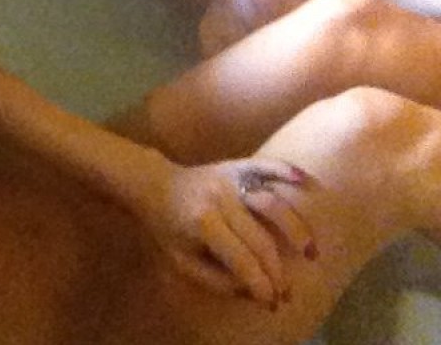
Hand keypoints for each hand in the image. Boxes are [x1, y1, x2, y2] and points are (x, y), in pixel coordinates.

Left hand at [131, 154, 313, 304]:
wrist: (156, 184)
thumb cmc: (168, 228)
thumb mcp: (182, 261)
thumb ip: (217, 279)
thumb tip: (256, 291)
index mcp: (203, 223)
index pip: (241, 258)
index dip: (260, 283)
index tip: (273, 302)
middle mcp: (220, 198)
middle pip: (260, 237)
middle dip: (277, 268)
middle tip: (289, 291)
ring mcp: (230, 178)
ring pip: (271, 202)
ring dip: (295, 228)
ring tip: (311, 253)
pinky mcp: (237, 164)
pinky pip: (266, 166)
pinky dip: (287, 172)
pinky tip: (309, 184)